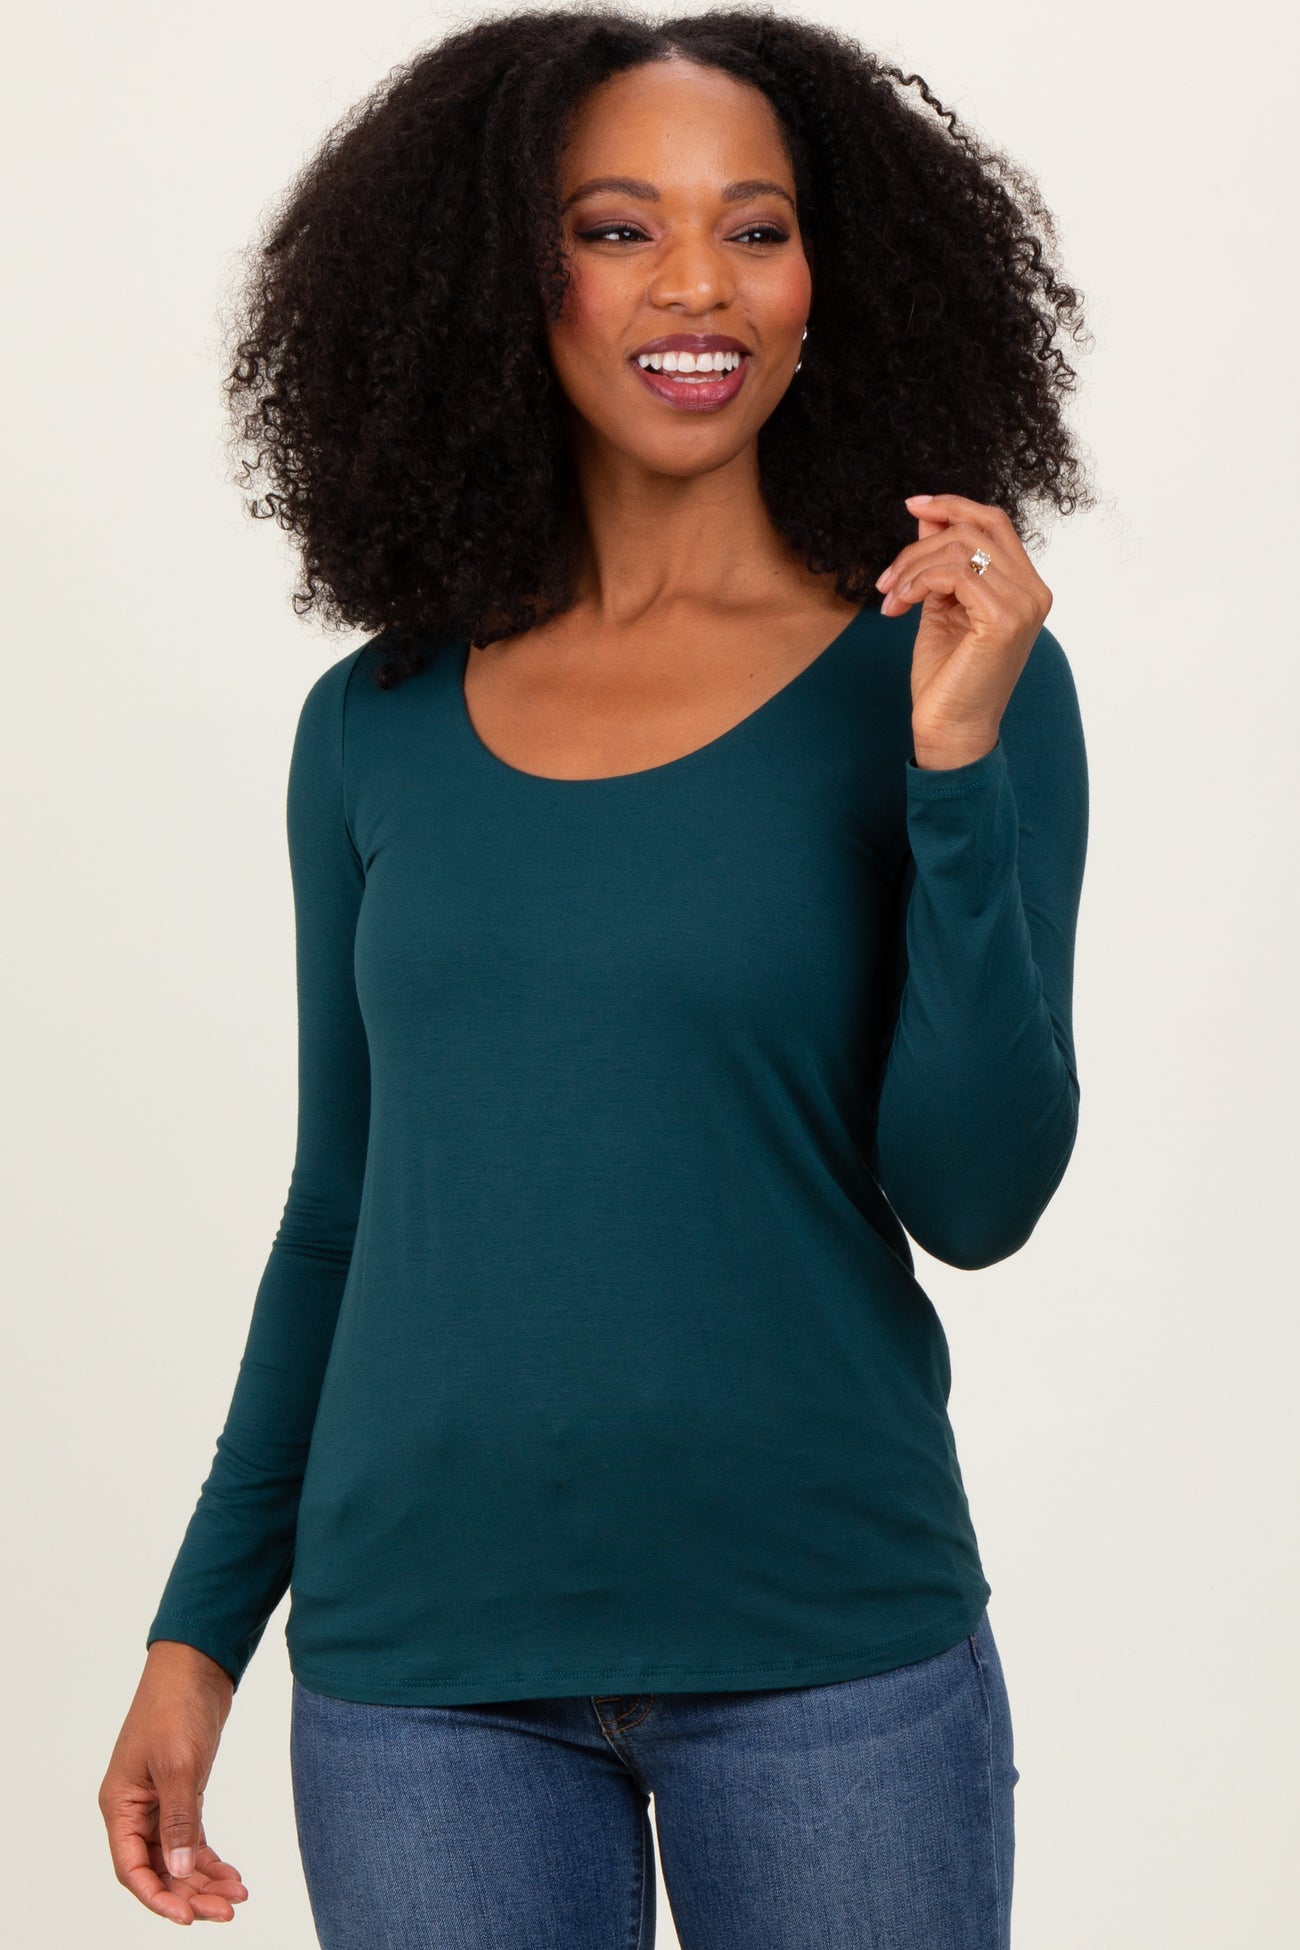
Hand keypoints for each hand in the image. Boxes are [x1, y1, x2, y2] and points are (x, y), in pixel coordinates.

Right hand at [99, 1640, 247, 1924]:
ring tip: (236, 1896)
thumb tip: (182, 1871)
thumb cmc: (176, 1707)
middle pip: (157, 1869)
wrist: (197, 1665)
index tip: (188, 1917)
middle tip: (225, 1910)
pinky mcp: (182, 1793)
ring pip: (177, 1857)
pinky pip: (192, 1838)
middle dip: (189, 1894)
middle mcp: (134, 1810)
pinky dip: (210, 1858)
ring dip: (203, 1880)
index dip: (157, 1897)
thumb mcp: (178, 1765)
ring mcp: (159, 1802)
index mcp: (119, 1805)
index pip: (131, 1868)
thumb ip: (179, 1820)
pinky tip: (231, 1874)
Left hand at [875, 492, 1052, 768]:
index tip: (913, 505)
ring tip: (890, 598)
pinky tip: (900, 607)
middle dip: (920, 543)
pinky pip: (955, 573)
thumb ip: (940, 562)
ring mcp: (1024, 605)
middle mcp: (1034, 592)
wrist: (950, 731)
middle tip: (887, 578)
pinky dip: (919, 582)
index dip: (954, 505)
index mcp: (1025, 587)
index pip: (995, 522)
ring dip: (912, 567)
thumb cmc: (946, 678)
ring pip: (961, 547)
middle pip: (976, 528)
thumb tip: (927, 515)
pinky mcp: (1005, 620)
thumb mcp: (939, 606)